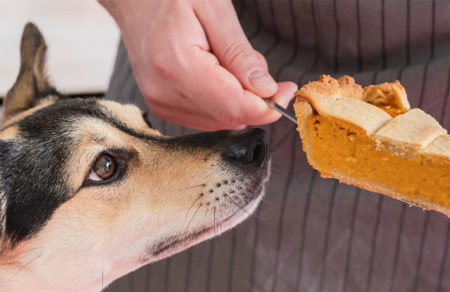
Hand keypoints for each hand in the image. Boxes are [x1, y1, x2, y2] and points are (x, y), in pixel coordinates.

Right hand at [99, 0, 296, 130]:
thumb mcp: (215, 10)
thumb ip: (241, 55)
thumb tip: (267, 91)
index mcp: (177, 65)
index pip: (233, 107)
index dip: (267, 107)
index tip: (288, 92)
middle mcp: (164, 92)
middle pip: (229, 117)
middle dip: (257, 102)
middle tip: (266, 73)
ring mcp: (160, 103)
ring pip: (220, 121)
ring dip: (239, 101)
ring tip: (230, 63)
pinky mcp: (162, 107)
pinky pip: (206, 118)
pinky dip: (223, 103)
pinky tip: (219, 76)